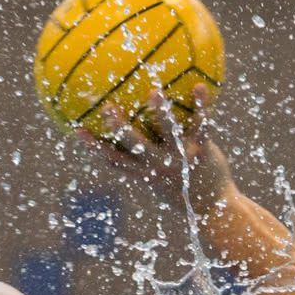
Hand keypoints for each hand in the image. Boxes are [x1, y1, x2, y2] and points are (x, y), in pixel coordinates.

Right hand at [77, 84, 232, 215]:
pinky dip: (201, 105)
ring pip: (167, 132)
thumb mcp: (161, 180)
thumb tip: (134, 138)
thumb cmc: (184, 188)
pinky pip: (202, 125)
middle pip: (134, 145)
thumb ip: (146, 162)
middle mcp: (159, 166)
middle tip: (108, 108)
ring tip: (154, 92)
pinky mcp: (202, 152)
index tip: (77, 130)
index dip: (95, 147)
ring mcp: (181, 158)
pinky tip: (201, 86)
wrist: (216, 208)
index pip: (115, 160)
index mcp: (145, 173)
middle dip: (119, 128)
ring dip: (160, 112)